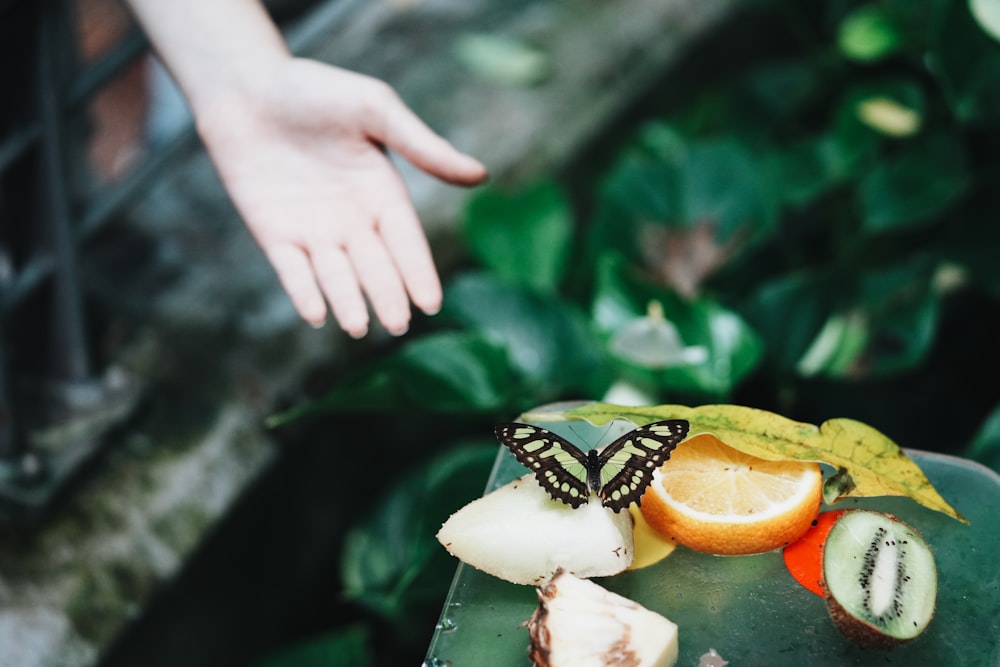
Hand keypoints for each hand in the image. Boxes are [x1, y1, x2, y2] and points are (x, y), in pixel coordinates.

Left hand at [194, 58, 486, 336]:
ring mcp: (313, 229)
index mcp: (382, 192)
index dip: (418, 271)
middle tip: (398, 325)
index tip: (431, 303)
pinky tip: (315, 315)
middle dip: (386, 295)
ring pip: (336, 275)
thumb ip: (423, 146)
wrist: (245, 86)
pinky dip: (304, 291)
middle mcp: (352, 219)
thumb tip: (480, 175)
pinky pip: (293, 270)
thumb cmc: (315, 89)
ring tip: (358, 327)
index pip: (406, 241)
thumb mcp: (376, 109)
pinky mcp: (275, 235)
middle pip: (374, 265)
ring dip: (347, 301)